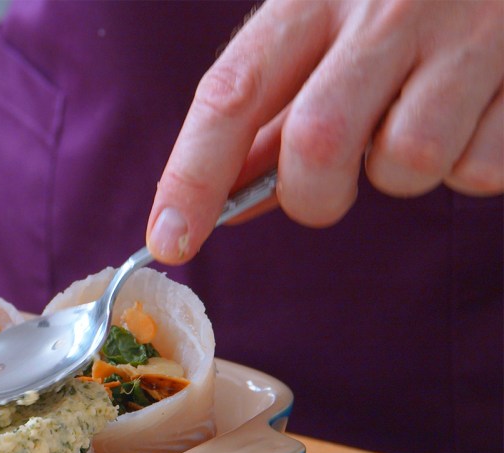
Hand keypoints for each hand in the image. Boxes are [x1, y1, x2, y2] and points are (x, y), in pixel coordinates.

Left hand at [145, 0, 503, 263]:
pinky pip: (482, 168)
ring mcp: (466, 32)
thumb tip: (227, 204)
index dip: (191, 176)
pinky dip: (473, 164)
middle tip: (328, 188)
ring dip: (402, 174)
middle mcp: (384, 8)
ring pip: (407, 162)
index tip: (169, 241)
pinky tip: (478, 114)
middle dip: (312, 196)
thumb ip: (277, 114)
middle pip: (317, 142)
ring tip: (423, 122)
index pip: (230, 94)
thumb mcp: (327, 28)